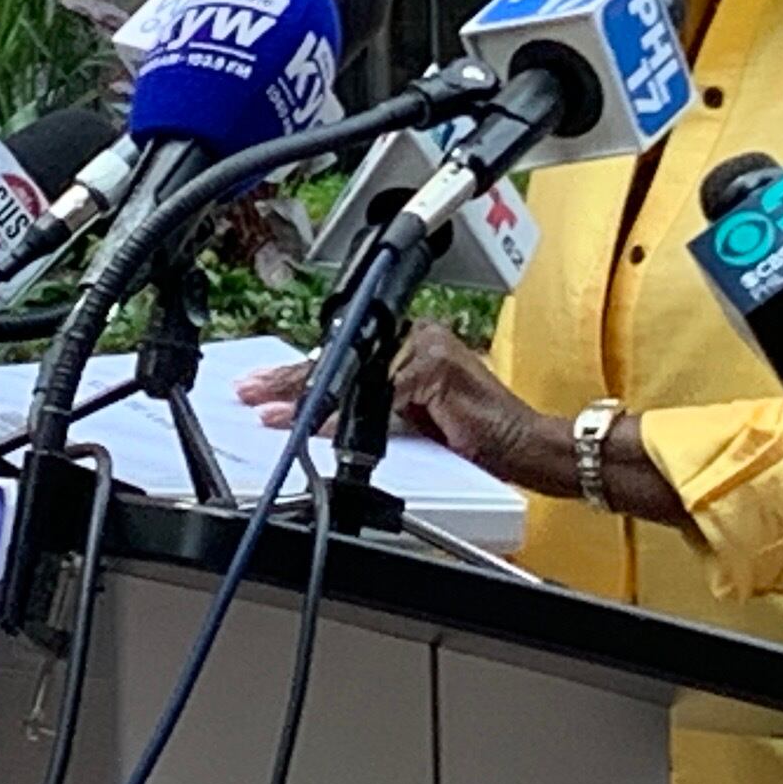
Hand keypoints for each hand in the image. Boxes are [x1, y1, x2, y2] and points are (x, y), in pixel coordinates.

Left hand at [238, 326, 557, 491]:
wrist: (530, 446)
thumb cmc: (481, 436)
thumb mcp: (413, 418)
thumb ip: (375, 406)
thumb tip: (325, 414)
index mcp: (411, 342)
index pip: (346, 355)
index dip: (301, 375)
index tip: (265, 389)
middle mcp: (417, 337)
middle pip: (342, 358)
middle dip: (289, 380)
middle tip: (251, 392)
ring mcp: (427, 349)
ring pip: (354, 377)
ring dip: (307, 398)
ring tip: (270, 408)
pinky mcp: (436, 371)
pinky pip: (377, 398)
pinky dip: (344, 415)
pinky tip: (315, 423)